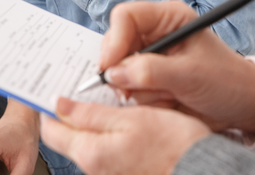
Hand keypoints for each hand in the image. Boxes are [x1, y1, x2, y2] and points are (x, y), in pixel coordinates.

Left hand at [40, 98, 209, 174]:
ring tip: (109, 100)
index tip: (59, 88)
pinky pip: (105, 150)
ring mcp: (108, 174)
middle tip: (84, 89)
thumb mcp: (130, 117)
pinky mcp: (123, 173)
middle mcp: (94, 169)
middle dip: (72, 112)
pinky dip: (108, 133)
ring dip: (92, 121)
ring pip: (87, 142)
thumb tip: (57, 105)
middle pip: (68, 137)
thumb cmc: (173, 144)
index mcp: (91, 153)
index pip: (51, 130)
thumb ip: (89, 113)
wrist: (203, 170)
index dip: (52, 107)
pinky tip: (124, 120)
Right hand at [98, 0, 254, 133]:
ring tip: (168, 95)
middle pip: (116, 43)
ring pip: (119, 69)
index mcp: (168, 18)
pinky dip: (143, 99)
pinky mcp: (147, 77)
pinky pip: (128, 87)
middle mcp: (155, 33)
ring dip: (138, 89)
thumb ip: (151, 72)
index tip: (110, 66)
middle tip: (131, 90)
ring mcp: (150, 56)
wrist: (240, 105)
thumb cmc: (225, 81)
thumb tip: (114, 73)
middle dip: (123, 69)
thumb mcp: (190, 75)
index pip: (126, 16)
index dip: (114, 39)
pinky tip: (166, 100)